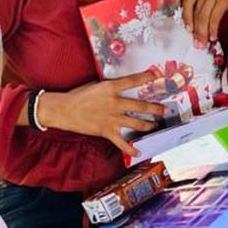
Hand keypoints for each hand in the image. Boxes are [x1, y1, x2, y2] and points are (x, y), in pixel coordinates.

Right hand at [36, 70, 166, 155]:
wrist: (64, 109)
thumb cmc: (78, 95)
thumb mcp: (96, 85)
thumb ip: (110, 87)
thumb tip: (120, 86)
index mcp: (111, 88)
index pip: (133, 81)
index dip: (146, 78)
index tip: (157, 75)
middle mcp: (115, 103)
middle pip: (141, 106)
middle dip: (155, 108)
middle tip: (163, 109)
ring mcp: (112, 118)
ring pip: (136, 123)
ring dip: (148, 125)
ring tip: (155, 126)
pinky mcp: (107, 131)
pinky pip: (121, 142)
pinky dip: (130, 148)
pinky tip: (139, 152)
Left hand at [182, 0, 227, 45]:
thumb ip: (204, 0)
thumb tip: (194, 21)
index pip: (186, 2)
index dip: (186, 18)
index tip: (188, 29)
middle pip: (196, 12)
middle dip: (196, 30)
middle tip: (197, 43)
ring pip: (204, 16)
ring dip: (203, 32)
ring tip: (205, 42)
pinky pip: (214, 17)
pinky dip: (213, 29)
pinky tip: (213, 36)